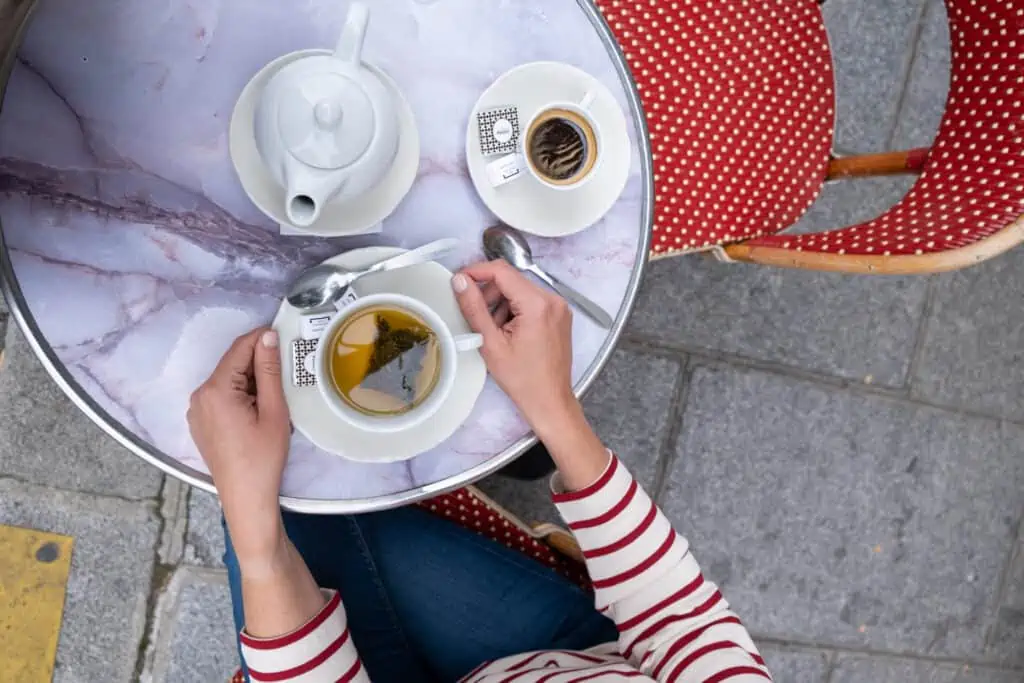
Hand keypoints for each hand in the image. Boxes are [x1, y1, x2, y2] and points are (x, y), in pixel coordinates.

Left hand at [187, 327, 289, 570]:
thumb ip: (269, 371)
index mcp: (216, 389)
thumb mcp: (274, 411)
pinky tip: (259, 407)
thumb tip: (268, 336)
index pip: (239, 348)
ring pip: (228, 379)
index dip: (262, 337)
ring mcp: (197, 409)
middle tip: (288, 366)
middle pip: (232, 364)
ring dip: (251, 377)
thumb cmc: (263, 457)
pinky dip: (241, 393)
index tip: (285, 333)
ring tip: (277, 389)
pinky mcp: (200, 422)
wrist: (246, 497)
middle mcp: (199, 395)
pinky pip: (221, 396)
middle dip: (258, 360)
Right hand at [452, 260, 576, 432]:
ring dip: (501, 303)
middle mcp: (553, 300)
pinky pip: (531, 300)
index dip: (476, 272)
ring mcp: (559, 307)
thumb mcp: (491, 343)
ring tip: (495, 331)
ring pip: (520, 289)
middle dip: (489, 293)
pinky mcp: (559, 315)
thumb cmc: (522, 379)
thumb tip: (460, 281)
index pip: (502, 272)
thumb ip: (474, 308)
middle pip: (511, 279)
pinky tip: (509, 332)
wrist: (549, 400)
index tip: (459, 281)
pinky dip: (515, 309)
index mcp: (537, 304)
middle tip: (476, 316)